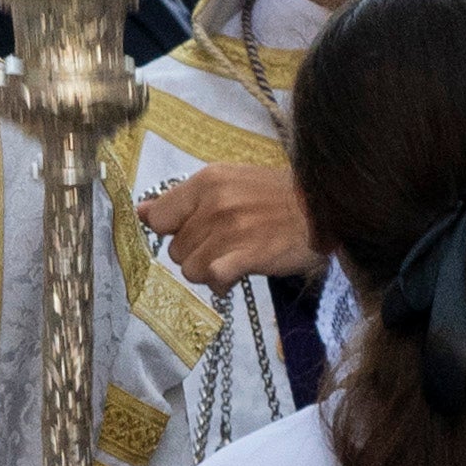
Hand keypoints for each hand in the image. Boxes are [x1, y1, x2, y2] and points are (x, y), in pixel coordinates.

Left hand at [144, 156, 310, 290]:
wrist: (324, 209)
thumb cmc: (277, 196)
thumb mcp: (229, 182)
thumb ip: (185, 198)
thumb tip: (141, 212)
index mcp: (207, 182)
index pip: (158, 217)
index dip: (171, 232)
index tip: (191, 234)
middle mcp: (214, 204)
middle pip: (175, 249)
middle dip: (195, 254)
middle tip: (224, 246)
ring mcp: (229, 230)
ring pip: (190, 269)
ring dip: (209, 271)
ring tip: (233, 259)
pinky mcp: (245, 256)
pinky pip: (212, 279)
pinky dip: (221, 284)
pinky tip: (235, 276)